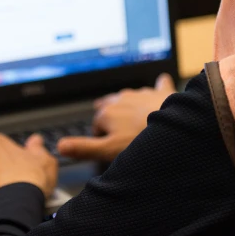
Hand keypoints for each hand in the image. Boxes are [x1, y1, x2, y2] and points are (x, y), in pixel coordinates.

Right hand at [57, 74, 176, 161]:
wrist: (174, 128)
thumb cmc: (141, 140)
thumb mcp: (108, 150)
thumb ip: (84, 147)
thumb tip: (60, 146)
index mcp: (107, 113)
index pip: (96, 125)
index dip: (101, 137)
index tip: (108, 147)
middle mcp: (121, 99)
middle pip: (110, 107)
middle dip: (111, 118)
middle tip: (117, 131)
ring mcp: (141, 93)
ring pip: (130, 97)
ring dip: (129, 105)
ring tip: (132, 116)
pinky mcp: (160, 92)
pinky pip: (158, 85)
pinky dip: (158, 87)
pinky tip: (161, 85)